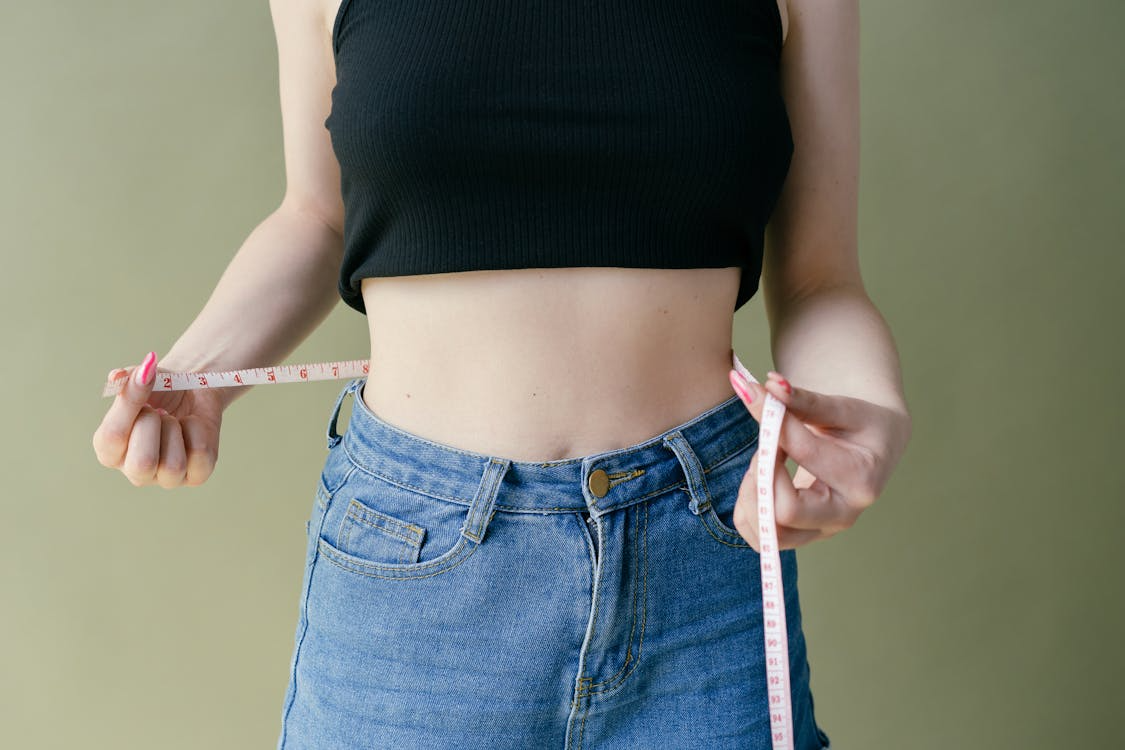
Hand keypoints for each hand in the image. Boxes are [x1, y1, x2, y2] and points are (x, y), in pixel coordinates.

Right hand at [92, 351, 224, 487]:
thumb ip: (125, 379)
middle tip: (158, 410)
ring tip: (174, 420)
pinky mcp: (196, 476)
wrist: (193, 391)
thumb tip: (117, 376)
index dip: (129, 404)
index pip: (112, 437)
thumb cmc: (159, 390)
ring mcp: (166, 478)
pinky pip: (200, 455)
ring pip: (173, 465)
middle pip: (142, 463)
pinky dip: (199, 430)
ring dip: (176, 430)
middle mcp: (134, 471)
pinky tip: (191, 426)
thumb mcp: (140, 379)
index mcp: (109, 450)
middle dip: (153, 426)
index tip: (144, 377)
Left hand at [728, 369, 911, 549]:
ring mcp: (821, 531)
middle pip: (783, 512)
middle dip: (760, 474)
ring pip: (766, 534)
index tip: (758, 398)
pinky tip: (761, 479)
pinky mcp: (802, 536)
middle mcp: (843, 515)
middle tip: (765, 448)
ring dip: (750, 494)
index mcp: (860, 478)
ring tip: (764, 462)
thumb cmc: (859, 423)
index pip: (802, 454)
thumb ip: (803, 399)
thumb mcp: (840, 406)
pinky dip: (748, 508)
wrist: (874, 446)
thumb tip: (769, 384)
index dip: (773, 425)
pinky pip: (760, 537)